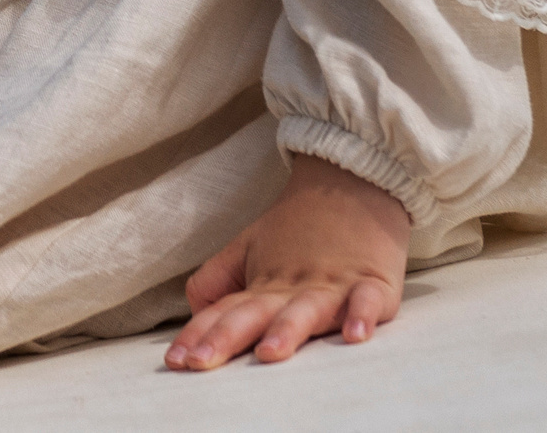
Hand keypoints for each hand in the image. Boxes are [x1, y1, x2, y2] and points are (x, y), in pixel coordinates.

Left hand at [165, 152, 408, 370]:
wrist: (352, 183)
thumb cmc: (298, 229)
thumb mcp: (247, 251)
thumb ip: (215, 283)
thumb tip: (193, 315)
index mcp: (262, 285)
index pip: (223, 311)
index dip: (198, 334)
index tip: (174, 361)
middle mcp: (291, 288)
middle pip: (254, 313)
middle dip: (226, 337)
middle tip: (201, 362)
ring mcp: (331, 285)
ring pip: (306, 311)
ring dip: (287, 330)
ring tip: (269, 353)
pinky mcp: (372, 283)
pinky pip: (367, 301)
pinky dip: (362, 315)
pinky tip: (355, 335)